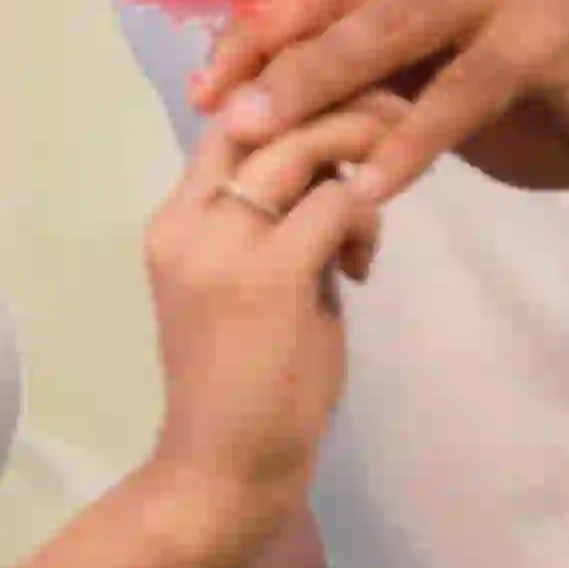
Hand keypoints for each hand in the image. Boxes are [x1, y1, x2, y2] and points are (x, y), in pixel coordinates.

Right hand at [138, 98, 404, 542]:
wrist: (223, 472)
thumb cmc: (245, 388)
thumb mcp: (250, 284)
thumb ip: (277, 222)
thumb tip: (333, 169)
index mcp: (175, 219)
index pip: (230, 117)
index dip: (293, 95)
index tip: (349, 112)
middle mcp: (189, 219)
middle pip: (265, 110)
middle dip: (339, 102)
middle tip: (394, 124)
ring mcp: (223, 245)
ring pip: (303, 144)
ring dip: (361, 155)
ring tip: (381, 195)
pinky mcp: (270, 276)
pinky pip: (337, 200)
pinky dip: (367, 217)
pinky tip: (361, 266)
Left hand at [194, 0, 568, 204]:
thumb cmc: (561, 92)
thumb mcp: (450, 67)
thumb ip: (382, 56)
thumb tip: (272, 80)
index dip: (261, 10)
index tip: (205, 70)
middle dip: (268, 44)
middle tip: (211, 104)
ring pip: (390, 20)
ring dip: (315, 80)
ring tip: (259, 136)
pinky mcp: (556, 25)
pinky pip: (463, 85)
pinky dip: (410, 139)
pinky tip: (369, 186)